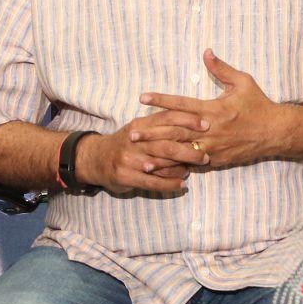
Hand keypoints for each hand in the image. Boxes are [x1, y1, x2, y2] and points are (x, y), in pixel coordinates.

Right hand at [76, 109, 210, 195]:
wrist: (95, 159)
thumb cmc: (128, 142)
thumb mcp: (140, 128)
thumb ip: (162, 125)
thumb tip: (194, 126)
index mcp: (141, 124)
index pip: (168, 118)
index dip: (188, 120)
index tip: (206, 125)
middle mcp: (135, 141)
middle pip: (167, 144)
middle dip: (189, 150)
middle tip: (205, 156)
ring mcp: (129, 159)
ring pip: (161, 164)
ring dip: (180, 169)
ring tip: (193, 170)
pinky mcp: (125, 176)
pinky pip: (152, 182)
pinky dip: (169, 184)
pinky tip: (181, 185)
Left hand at [142, 50, 294, 168]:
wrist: (274, 132)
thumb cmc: (258, 104)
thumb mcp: (243, 82)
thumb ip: (221, 68)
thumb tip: (206, 52)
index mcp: (213, 109)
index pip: (181, 103)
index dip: (161, 100)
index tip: (142, 97)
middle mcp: (210, 129)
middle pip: (174, 130)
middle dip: (151, 130)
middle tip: (131, 130)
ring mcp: (212, 147)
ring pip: (180, 151)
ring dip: (158, 152)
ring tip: (138, 154)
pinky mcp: (216, 159)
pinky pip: (192, 163)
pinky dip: (175, 166)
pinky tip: (160, 168)